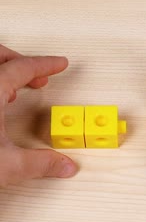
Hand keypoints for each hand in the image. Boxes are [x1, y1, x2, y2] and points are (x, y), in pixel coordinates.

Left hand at [0, 44, 77, 185]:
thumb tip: (62, 164)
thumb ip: (40, 163)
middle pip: (0, 56)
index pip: (22, 68)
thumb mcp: (7, 165)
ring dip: (4, 70)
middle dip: (22, 62)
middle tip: (39, 77)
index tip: (58, 64)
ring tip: (17, 88)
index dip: (45, 65)